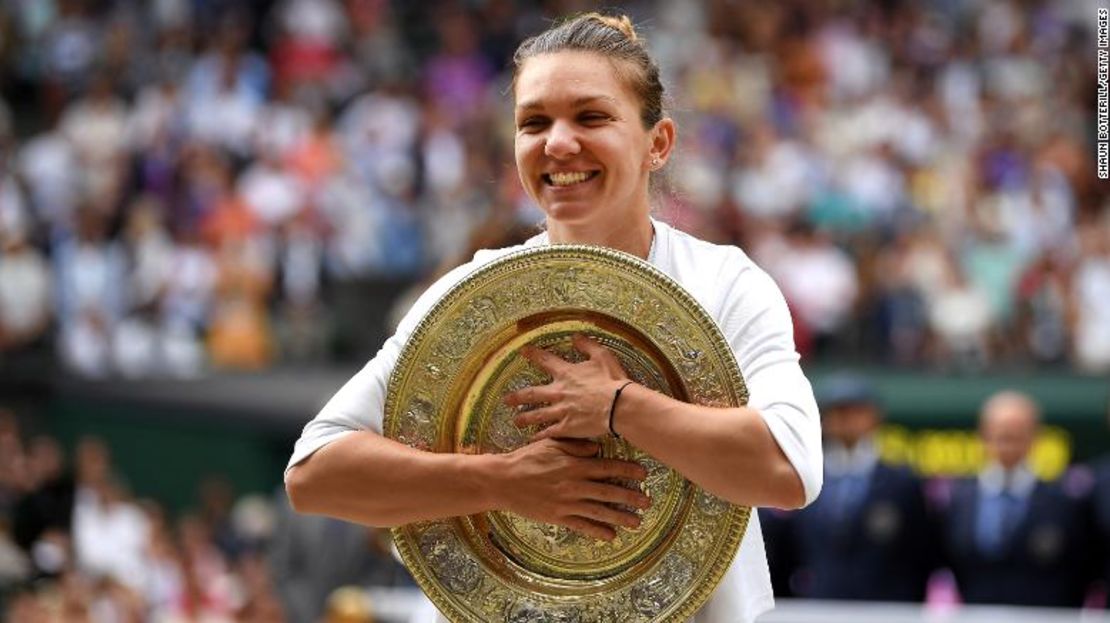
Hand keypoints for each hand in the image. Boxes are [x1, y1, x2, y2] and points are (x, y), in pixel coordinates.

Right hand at [496, 438, 650, 539]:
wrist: (503, 480)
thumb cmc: (526, 459)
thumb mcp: (551, 444)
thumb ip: (575, 446)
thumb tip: (597, 448)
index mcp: (574, 465)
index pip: (607, 468)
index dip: (627, 471)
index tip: (643, 474)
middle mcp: (574, 485)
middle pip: (608, 491)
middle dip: (630, 496)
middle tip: (647, 501)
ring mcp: (567, 502)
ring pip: (599, 511)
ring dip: (619, 517)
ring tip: (636, 522)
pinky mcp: (558, 517)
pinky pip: (581, 525)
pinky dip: (597, 531)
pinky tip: (610, 536)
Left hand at [503, 334, 629, 439]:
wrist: (619, 406)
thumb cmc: (613, 380)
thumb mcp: (602, 356)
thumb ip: (587, 345)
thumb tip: (575, 336)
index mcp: (567, 374)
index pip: (545, 361)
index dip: (533, 355)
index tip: (522, 351)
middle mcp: (559, 392)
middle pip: (532, 394)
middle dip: (517, 396)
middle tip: (506, 399)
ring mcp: (561, 411)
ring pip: (537, 415)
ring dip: (525, 418)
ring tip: (516, 421)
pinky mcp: (567, 427)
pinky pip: (549, 432)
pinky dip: (540, 435)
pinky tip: (533, 438)